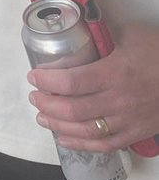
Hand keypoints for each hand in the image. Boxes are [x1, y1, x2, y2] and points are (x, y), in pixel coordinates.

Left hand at [28, 22, 158, 150]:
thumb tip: (80, 34)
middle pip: (74, 109)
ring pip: (86, 130)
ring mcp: (128, 121)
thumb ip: (104, 36)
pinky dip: (81, 145)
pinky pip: (105, 145)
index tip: (33, 76)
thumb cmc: (158, 53)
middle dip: (47, 103)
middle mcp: (118, 101)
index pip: (72, 81)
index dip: (48, 81)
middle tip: (34, 96)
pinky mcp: (136, 133)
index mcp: (115, 73)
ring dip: (58, 125)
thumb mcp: (132, 34)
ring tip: (42, 117)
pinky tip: (65, 139)